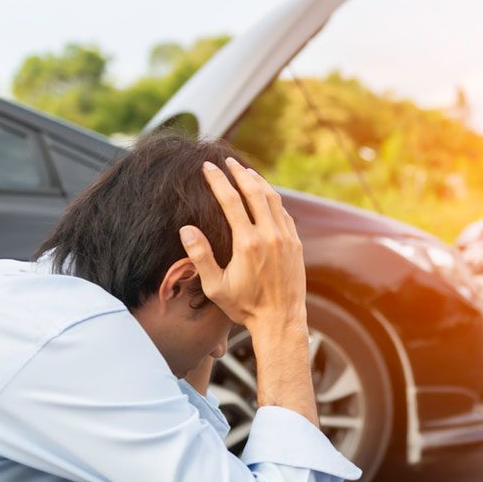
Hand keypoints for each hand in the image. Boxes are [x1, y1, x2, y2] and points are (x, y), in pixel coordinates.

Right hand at [178, 157, 317, 426]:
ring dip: (258, 182)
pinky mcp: (296, 244)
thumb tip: (186, 229)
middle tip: (227, 160)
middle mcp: (270, 235)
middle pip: (254, 192)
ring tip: (246, 172)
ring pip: (273, 200)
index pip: (230, 200)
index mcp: (247, 243)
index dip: (218, 180)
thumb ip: (200, 256)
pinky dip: (273, 200)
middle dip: (239, 173)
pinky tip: (266, 196)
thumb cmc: (244, 307)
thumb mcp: (215, 286)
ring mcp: (286, 238)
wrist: (281, 320)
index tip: (208, 167)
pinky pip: (285, 213)